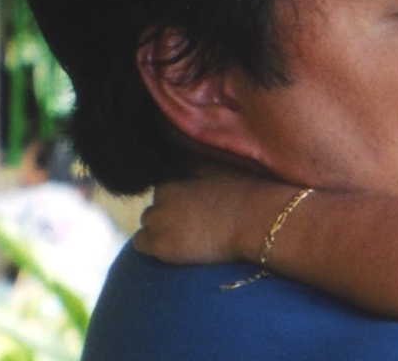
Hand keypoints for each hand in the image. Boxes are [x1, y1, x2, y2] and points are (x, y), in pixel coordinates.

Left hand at [134, 167, 303, 265]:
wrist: (257, 219)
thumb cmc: (248, 191)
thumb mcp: (221, 165)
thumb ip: (197, 161)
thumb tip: (186, 149)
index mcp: (177, 173)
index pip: (164, 185)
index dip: (178, 197)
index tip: (194, 207)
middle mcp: (162, 193)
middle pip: (156, 205)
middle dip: (168, 212)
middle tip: (193, 223)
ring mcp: (159, 219)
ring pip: (148, 223)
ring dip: (161, 229)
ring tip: (186, 237)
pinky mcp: (160, 244)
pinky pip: (140, 244)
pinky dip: (153, 246)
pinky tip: (174, 248)